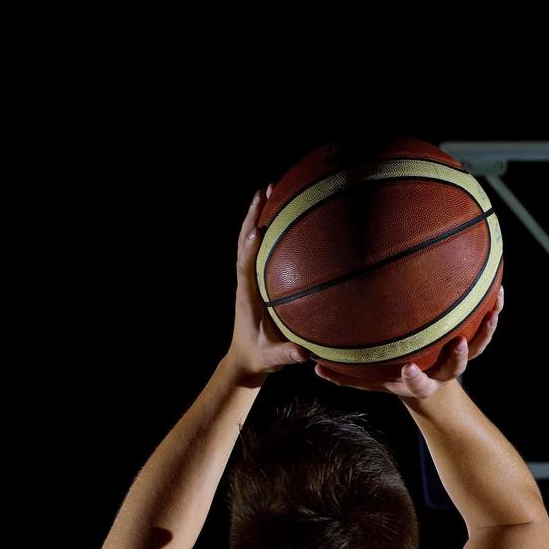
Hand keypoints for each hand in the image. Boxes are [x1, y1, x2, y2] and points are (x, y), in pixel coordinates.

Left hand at [227, 183, 310, 384]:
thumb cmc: (259, 357)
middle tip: (265, 190)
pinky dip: (268, 226)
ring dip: (258, 213)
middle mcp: (245, 281)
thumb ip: (286, 355)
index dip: (250, 248)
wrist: (244, 358)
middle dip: (254, 216)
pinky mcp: (256, 277)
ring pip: (250, 239)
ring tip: (271, 189)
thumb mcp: (272, 359)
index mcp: (246, 297)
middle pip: (245, 242)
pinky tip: (282, 211)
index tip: (258, 229)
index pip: (245, 267)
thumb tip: (304, 353)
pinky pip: (260, 247)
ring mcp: (249, 277)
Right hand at [313, 284, 503, 398]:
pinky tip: (497, 289)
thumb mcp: (371, 381)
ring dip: (486, 331)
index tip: (408, 370)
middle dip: (459, 357)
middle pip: (455, 368)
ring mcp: (459, 357)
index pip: (417, 383)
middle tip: (460, 343)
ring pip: (478, 347)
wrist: (430, 386)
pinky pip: (484, 327)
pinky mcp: (471, 342)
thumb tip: (314, 368)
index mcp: (419, 381)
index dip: (415, 379)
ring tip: (492, 310)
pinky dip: (492, 310)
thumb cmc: (394, 378)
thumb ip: (346, 376)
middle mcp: (442, 371)